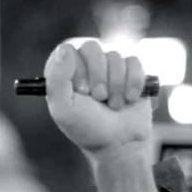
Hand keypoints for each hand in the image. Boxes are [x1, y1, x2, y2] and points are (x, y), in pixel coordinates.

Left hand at [43, 39, 152, 160]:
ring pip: (115, 57)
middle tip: (99, 98)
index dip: (76, 69)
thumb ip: (57, 80)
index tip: (81, 90)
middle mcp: (86, 65)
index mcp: (65, 72)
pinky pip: (134, 62)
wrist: (119, 143)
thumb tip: (66, 49)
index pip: (67, 50)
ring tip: (114, 105)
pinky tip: (129, 99)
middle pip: (92, 48)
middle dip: (98, 76)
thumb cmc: (87, 128)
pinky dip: (133, 83)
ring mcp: (109, 66)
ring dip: (116, 85)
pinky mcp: (131, 70)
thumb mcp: (64, 109)